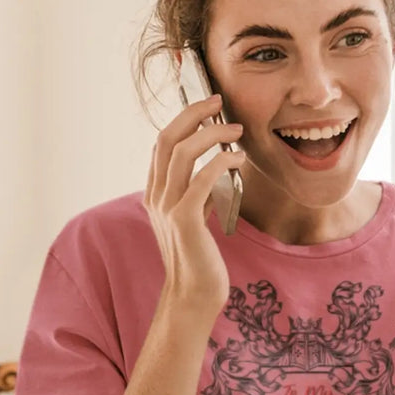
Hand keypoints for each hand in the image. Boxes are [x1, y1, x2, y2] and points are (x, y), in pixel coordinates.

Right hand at [144, 94, 245, 318]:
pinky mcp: (184, 220)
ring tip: (236, 129)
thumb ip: (195, 193)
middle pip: (167, 138)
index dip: (184, 118)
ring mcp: (167, 208)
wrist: (193, 295)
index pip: (162, 143)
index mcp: (155, 193)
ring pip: (183, 153)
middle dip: (194, 113)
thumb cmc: (199, 257)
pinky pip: (201, 178)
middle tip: (219, 100)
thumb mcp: (193, 218)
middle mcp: (156, 196)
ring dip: (212, 133)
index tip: (210, 106)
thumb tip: (213, 167)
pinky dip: (221, 162)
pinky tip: (238, 159)